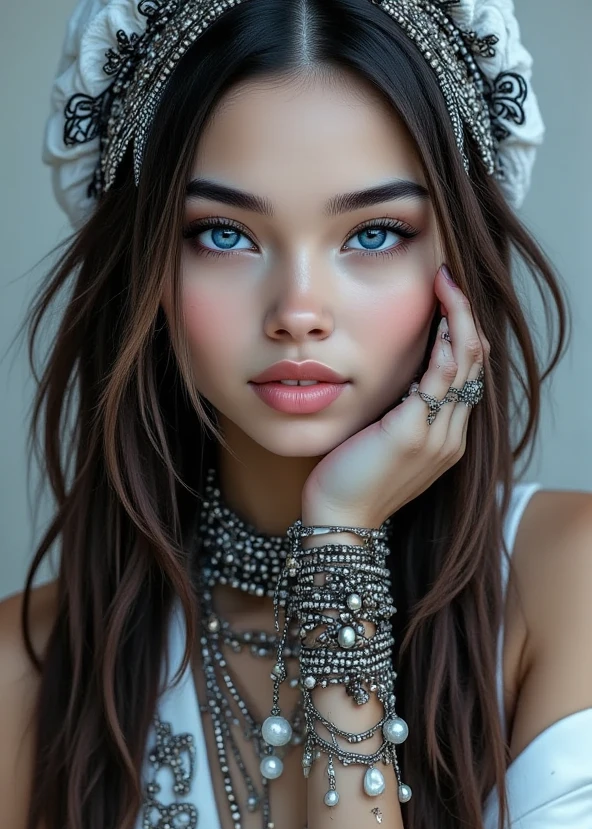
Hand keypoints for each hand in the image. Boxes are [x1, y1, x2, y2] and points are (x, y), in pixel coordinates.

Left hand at [301, 264, 489, 527]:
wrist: (339, 521)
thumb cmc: (351, 480)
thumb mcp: (382, 440)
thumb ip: (399, 410)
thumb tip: (397, 375)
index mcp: (447, 438)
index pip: (469, 374)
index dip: (464, 332)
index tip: (448, 298)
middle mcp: (451, 437)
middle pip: (475, 363)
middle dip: (465, 316)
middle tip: (449, 279)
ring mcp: (437, 437)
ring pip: (464, 365)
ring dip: (457, 319)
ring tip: (445, 284)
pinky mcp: (412, 435)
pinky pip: (439, 382)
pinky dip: (442, 348)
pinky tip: (437, 321)